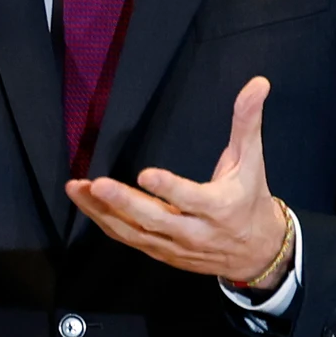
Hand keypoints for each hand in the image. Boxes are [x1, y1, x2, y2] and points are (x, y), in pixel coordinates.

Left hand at [65, 77, 290, 288]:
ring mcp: (176, 246)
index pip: (191, 198)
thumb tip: (258, 82)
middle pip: (155, 219)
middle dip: (124, 202)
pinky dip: (105, 222)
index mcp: (219, 207)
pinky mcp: (162, 253)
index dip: (169, 188)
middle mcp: (195, 231)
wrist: (256, 253)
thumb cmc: (251, 198)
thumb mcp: (252, 160)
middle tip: (98, 183)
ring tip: (77, 188)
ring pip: (135, 232)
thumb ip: (247, 122)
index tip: (145, 174)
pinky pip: (129, 240)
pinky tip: (86, 203)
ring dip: (103, 212)